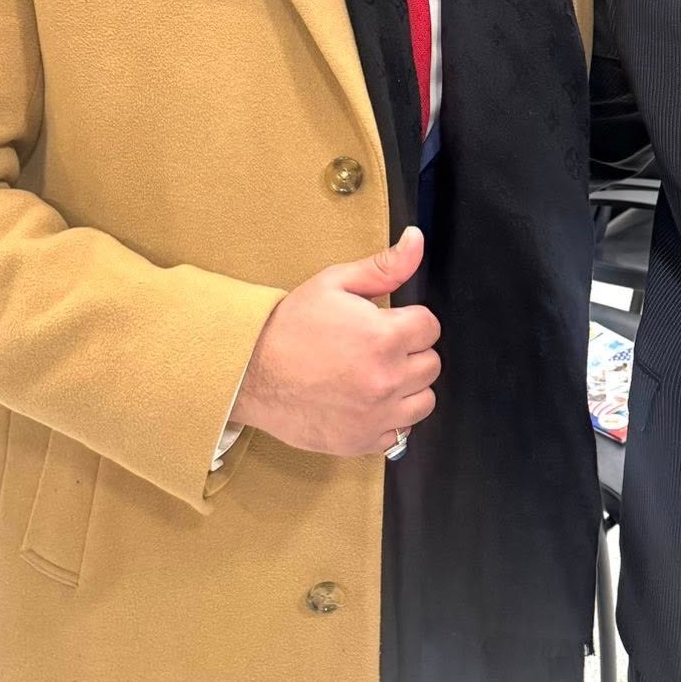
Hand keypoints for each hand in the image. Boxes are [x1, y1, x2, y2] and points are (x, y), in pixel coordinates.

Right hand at [230, 227, 438, 456]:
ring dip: (407, 387)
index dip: (410, 320)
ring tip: (376, 374)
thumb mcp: (335, 283)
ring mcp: (376, 416)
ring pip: (423, 401)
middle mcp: (386, 380)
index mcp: (384, 338)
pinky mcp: (361, 441)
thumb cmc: (289, 326)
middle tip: (378, 347)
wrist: (250, 372)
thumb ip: (384, 266)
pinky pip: (399, 434)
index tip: (388, 323)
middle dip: (410, 351)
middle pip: (431, 364)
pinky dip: (388, 420)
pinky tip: (365, 402)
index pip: (430, 327)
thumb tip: (416, 240)